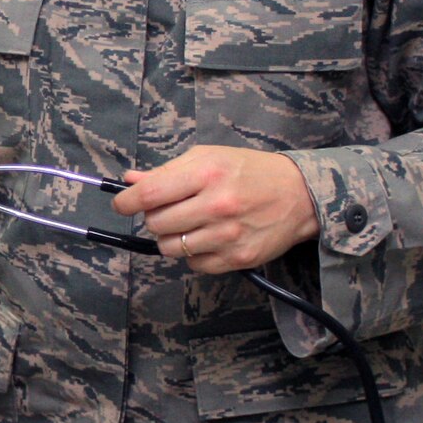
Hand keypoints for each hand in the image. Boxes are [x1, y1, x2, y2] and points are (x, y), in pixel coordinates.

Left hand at [111, 146, 319, 273]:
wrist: (300, 195)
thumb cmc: (250, 171)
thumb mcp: (209, 157)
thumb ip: (167, 170)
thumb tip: (130, 181)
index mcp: (206, 173)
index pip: (149, 194)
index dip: (126, 202)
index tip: (122, 204)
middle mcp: (216, 205)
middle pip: (155, 224)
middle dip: (154, 218)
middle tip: (168, 210)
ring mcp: (227, 236)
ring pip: (170, 248)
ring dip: (171, 238)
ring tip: (188, 224)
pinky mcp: (237, 259)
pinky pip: (193, 264)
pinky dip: (193, 254)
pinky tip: (207, 238)